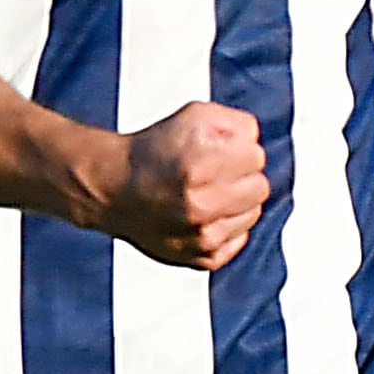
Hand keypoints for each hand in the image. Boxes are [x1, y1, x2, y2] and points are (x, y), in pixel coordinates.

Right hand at [103, 102, 270, 270]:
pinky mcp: (203, 258)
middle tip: (214, 173)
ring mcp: (202, 235)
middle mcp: (201, 203)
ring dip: (237, 202)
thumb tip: (257, 143)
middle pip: (260, 187)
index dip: (238, 149)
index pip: (256, 156)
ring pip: (253, 213)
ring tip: (208, 194)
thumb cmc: (153, 152)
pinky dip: (227, 226)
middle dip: (241, 176)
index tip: (219, 152)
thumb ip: (237, 123)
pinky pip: (240, 238)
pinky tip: (205, 215)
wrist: (114, 190)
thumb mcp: (195, 115)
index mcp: (200, 164)